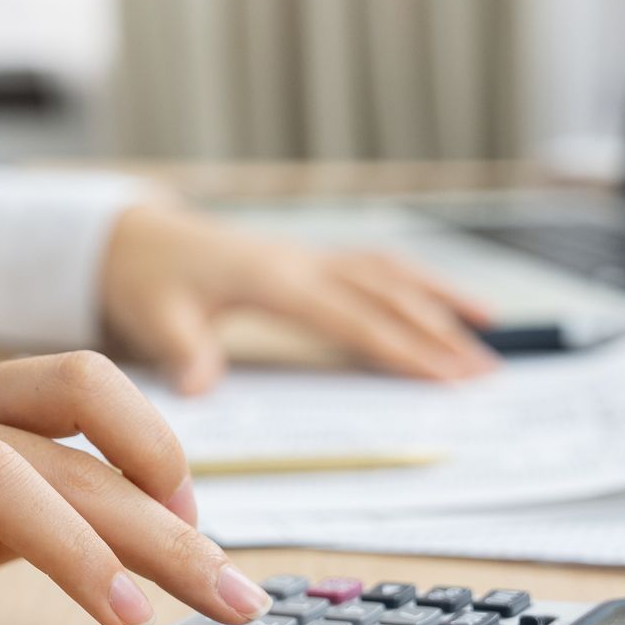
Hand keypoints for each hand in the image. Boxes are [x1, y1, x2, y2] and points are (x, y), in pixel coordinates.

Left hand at [100, 201, 500, 393]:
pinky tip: (444, 304)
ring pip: (390, 275)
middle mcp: (302, 262)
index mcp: (273, 279)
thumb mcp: (154, 318)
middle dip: (440, 333)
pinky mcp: (309, 262)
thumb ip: (183, 351)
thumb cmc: (144, 278)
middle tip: (487, 373)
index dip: (403, 347)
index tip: (447, 376)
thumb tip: (200, 388)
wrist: (134, 236)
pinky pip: (375, 271)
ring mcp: (310, 258)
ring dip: (441, 302)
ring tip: (491, 332)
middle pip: (387, 296)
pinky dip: (416, 286)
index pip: (353, 319)